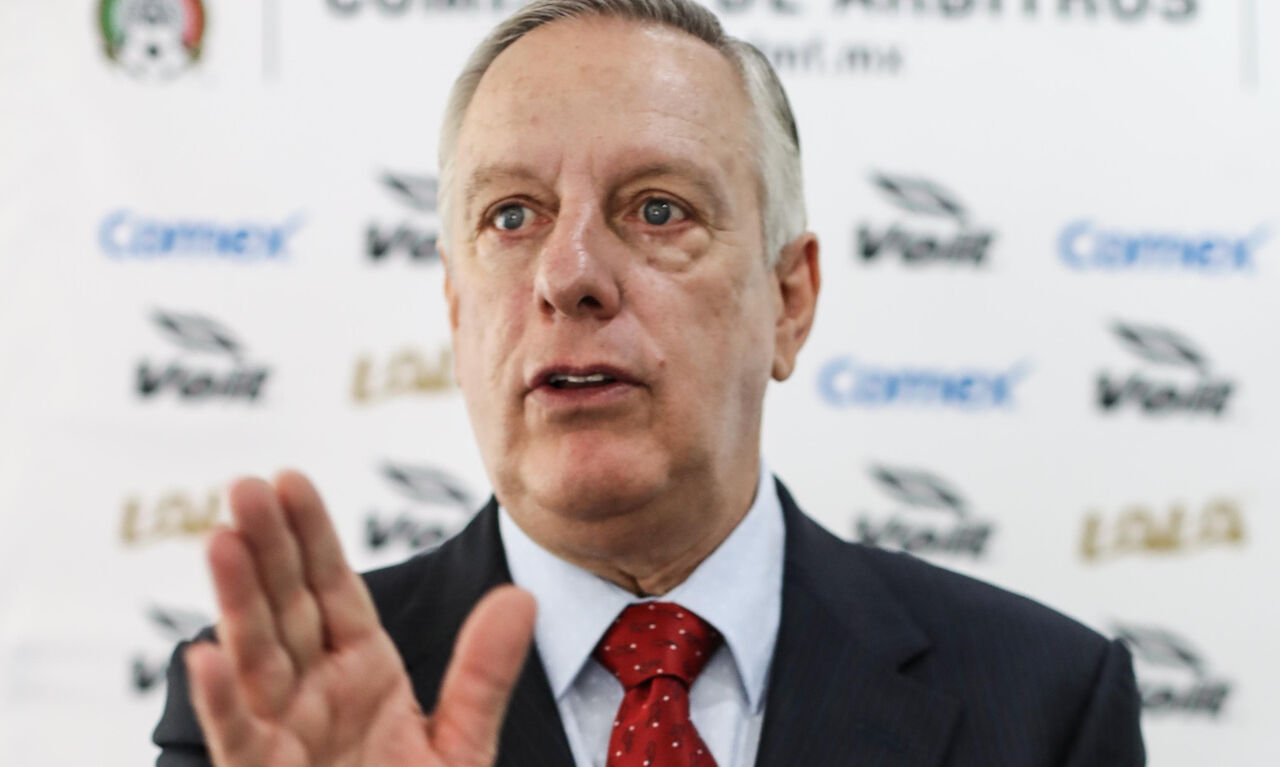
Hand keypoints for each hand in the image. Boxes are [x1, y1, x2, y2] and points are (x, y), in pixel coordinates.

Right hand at [184, 471, 535, 766]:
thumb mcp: (461, 744)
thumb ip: (484, 673)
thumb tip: (519, 596)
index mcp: (362, 672)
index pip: (332, 590)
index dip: (312, 537)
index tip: (291, 479)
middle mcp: (315, 694)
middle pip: (288, 609)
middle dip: (269, 549)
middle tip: (247, 484)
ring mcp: (286, 737)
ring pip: (258, 659)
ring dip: (238, 602)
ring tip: (221, 538)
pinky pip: (242, 740)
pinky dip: (224, 703)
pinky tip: (205, 655)